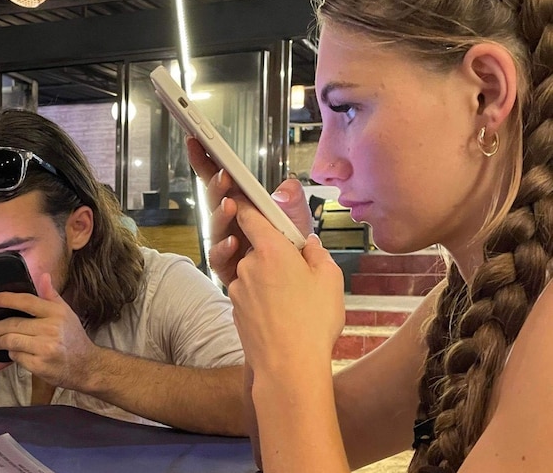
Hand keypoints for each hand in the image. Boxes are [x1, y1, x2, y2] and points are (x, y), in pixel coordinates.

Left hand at [0, 273, 98, 390]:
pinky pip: (16, 357)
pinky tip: (12, 353)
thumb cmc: (74, 338)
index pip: (27, 301)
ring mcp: (45, 348)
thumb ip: (52, 295)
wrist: (86, 366)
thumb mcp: (67, 314)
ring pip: (11, 341)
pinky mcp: (40, 365)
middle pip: (14, 324)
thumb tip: (44, 275)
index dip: (7, 299)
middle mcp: (51, 329)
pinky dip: (11, 354)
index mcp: (56, 313)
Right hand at [185, 136, 313, 284]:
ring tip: (230, 204)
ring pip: (215, 226)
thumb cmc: (294, 256)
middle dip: (217, 185)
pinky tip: (233, 242)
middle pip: (215, 200)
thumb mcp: (298, 225)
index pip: (223, 181)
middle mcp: (231, 224)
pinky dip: (224, 249)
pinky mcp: (227, 269)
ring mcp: (226, 245)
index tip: (197, 142)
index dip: (208, 161)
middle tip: (224, 175)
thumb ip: (292, 204)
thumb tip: (286, 187)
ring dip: (221, 214)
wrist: (295, 293)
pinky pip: (219, 258)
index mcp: (245, 208)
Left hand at [229, 198, 344, 369]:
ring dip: (268, 279)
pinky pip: (249, 293)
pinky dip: (262, 299)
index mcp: (271, 249)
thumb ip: (317, 254)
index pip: (248, 215)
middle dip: (272, 254)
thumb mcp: (330, 280)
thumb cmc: (313, 322)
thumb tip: (309, 244)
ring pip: (253, 272)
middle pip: (255, 246)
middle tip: (297, 272)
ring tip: (294, 301)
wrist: (289, 366)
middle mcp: (248, 264)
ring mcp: (238, 287)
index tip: (247, 199)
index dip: (247, 205)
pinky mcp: (235, 308)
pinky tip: (282, 315)